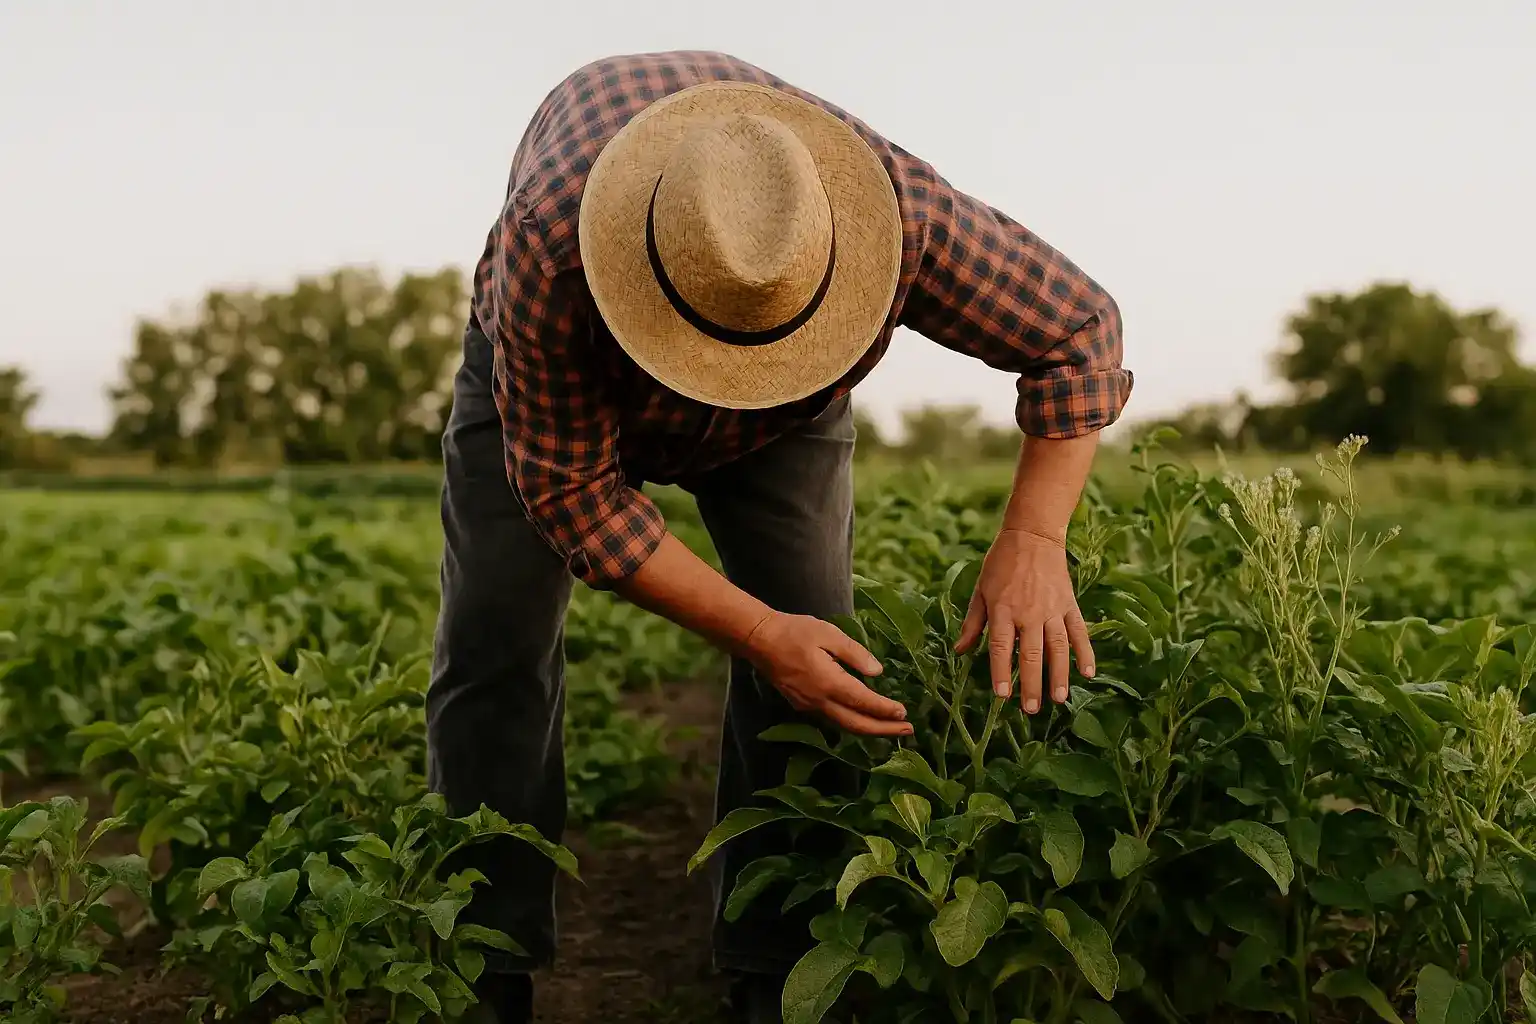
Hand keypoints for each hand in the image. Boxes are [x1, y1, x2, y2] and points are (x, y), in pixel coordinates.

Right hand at [743, 612, 912, 736]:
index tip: (904, 714)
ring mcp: (809, 706)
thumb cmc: (795, 632)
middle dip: (884, 730)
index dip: (886, 711)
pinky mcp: (802, 705)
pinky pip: (832, 719)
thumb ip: (855, 654)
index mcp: (829, 683)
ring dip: (869, 730)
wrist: (759, 640)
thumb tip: (877, 672)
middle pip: (856, 725)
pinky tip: (862, 718)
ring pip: (844, 726)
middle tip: (908, 731)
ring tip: (890, 729)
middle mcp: (820, 701)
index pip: (864, 703)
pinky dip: (852, 723)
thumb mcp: (829, 634)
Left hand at [955, 527, 1094, 712]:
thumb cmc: (1001, 563)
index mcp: (1003, 609)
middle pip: (1031, 654)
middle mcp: (1029, 612)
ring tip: (1059, 699)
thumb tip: (960, 651)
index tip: (1002, 696)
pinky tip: (1089, 673)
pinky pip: (1079, 632)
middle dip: (1031, 684)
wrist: (1033, 535)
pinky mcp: (1069, 604)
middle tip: (1031, 710)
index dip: (1001, 672)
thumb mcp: (981, 590)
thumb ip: (973, 623)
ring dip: (1060, 675)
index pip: (1001, 647)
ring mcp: (1052, 609)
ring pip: (1058, 648)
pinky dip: (1086, 652)